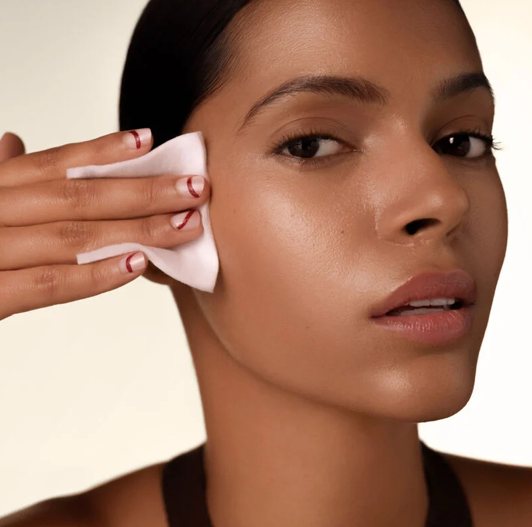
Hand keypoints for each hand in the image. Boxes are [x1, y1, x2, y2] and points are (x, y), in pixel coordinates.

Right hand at [0, 129, 208, 320]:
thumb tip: (13, 142)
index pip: (52, 163)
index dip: (103, 152)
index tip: (150, 140)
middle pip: (76, 196)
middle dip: (142, 192)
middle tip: (196, 189)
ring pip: (71, 236)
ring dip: (135, 230)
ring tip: (184, 224)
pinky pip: (46, 285)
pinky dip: (94, 275)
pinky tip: (137, 264)